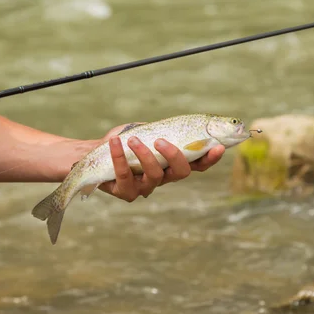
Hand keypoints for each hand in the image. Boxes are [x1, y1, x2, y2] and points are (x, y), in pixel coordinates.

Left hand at [98, 123, 225, 201]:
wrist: (94, 155)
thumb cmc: (124, 140)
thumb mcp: (145, 130)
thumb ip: (161, 127)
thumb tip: (177, 121)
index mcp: (172, 164)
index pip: (198, 164)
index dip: (210, 158)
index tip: (218, 147)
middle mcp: (163, 178)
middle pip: (181, 173)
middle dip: (175, 156)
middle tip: (161, 141)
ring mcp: (145, 187)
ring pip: (154, 176)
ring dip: (145, 155)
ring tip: (133, 140)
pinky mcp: (125, 192)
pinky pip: (125, 175)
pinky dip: (120, 156)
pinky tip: (115, 143)